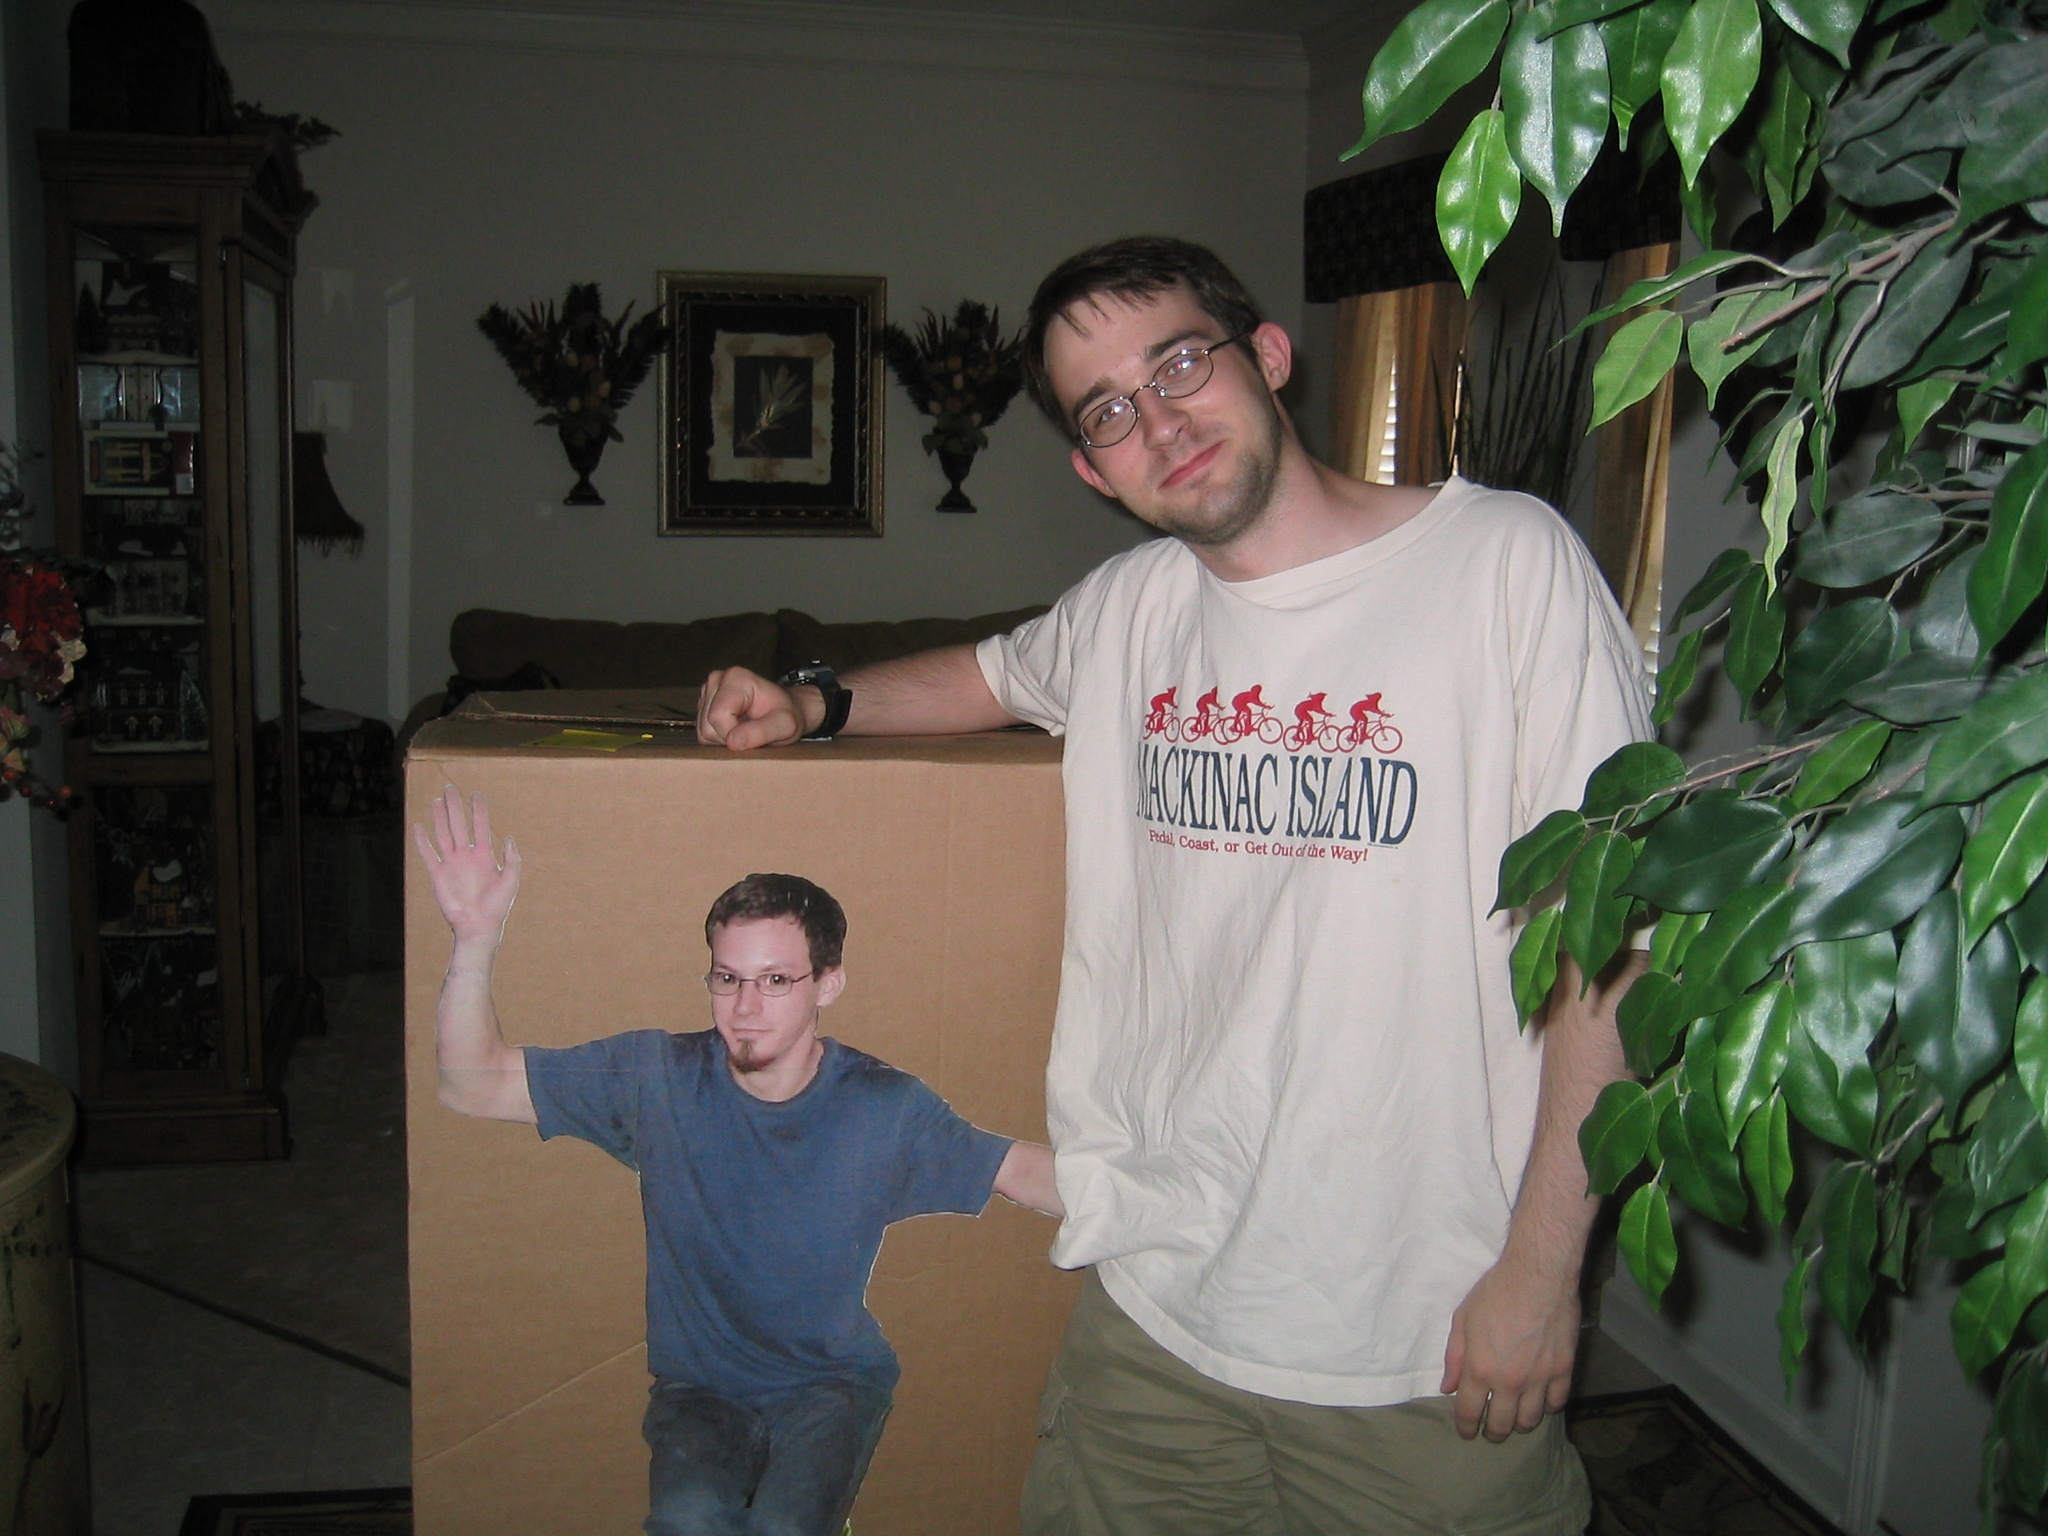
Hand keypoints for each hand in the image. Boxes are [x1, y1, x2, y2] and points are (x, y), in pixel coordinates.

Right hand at [413, 784, 521, 943]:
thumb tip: (509, 838)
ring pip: (444, 834)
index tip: (476, 793)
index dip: (479, 810)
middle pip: (459, 825)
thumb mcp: (511, 880)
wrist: (478, 926)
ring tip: (436, 800)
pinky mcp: (438, 874)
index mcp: (485, 855)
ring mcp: (452, 864)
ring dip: (440, 817)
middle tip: (451, 788)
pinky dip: (423, 841)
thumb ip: (511, 859)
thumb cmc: (497, 906)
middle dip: (455, 806)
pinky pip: (429, 854)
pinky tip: (419, 826)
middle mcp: (467, 856)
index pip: (481, 826)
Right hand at [696, 666, 817, 749]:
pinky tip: (737, 729)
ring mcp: (708, 691)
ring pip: (703, 731)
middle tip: (753, 732)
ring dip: (725, 739)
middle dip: (730, 737)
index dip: (734, 734)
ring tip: (746, 730)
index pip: (718, 717)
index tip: (756, 732)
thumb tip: (732, 742)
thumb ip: (762, 732)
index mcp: (735, 678)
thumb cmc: (788, 715)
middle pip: (708, 725)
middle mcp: (717, 679)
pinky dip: (720, 738)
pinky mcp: (704, 704)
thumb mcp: (786, 725)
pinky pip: (703, 733)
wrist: (786, 710)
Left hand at [1440, 1253, 1579, 1441]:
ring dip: (1520, 1424)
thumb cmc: (1495, 1292)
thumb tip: (1448, 1387)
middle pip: (1502, 1425)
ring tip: (1516, 1420)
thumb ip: (1454, 1356)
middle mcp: (1510, 1382)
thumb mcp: (1463, 1319)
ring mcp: (1539, 1379)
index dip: (1466, 1428)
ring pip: (1530, 1420)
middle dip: (1493, 1433)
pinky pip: (1556, 1403)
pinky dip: (1546, 1408)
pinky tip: (1540, 1402)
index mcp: (1480, 1369)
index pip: (1470, 1413)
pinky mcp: (1564, 1371)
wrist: (1538, 1276)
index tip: (1467, 1432)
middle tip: (1491, 1432)